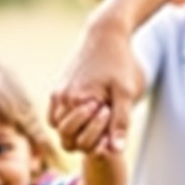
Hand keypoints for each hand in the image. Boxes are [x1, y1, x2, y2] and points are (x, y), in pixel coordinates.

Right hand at [49, 10, 140, 153]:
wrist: (106, 33)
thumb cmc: (120, 62)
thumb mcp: (127, 93)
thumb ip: (120, 123)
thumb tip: (115, 151)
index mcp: (77, 101)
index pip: (81, 142)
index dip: (100, 139)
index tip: (113, 116)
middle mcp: (61, 99)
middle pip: (67, 139)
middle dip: (89, 136)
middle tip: (107, 113)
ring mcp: (58, 94)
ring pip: (60, 129)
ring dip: (78, 130)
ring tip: (100, 112)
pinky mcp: (59, 88)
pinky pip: (57, 116)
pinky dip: (70, 121)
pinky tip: (89, 110)